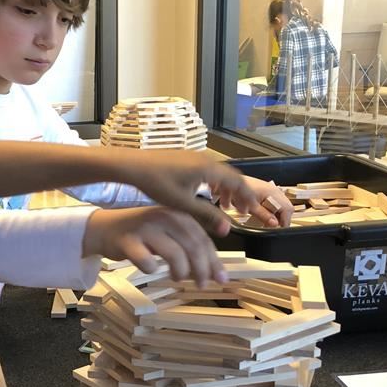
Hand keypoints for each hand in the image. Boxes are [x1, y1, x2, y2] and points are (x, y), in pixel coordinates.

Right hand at [83, 207, 226, 286]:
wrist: (105, 228)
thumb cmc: (142, 234)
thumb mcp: (168, 233)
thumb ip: (189, 247)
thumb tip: (214, 272)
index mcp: (178, 214)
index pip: (203, 239)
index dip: (214, 261)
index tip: (221, 279)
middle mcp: (164, 217)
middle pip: (192, 246)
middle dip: (201, 269)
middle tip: (202, 285)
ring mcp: (146, 228)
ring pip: (174, 253)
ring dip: (180, 271)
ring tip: (177, 277)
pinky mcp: (128, 241)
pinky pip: (147, 261)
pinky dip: (152, 269)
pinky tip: (150, 269)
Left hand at [113, 148, 259, 237]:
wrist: (134, 165)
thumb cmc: (158, 184)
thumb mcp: (184, 203)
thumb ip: (208, 215)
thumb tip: (228, 230)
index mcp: (210, 169)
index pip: (238, 182)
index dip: (248, 197)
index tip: (252, 210)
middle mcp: (207, 160)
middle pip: (232, 176)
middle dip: (239, 194)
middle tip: (242, 211)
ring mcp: (197, 157)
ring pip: (220, 173)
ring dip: (227, 189)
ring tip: (225, 205)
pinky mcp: (187, 158)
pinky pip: (209, 170)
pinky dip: (215, 183)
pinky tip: (208, 194)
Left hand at [243, 176, 291, 225]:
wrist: (233, 182)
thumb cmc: (240, 191)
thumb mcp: (252, 207)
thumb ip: (264, 215)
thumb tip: (275, 224)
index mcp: (273, 193)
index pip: (287, 209)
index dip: (285, 221)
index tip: (280, 229)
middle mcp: (275, 190)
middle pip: (287, 207)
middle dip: (283, 219)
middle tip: (274, 227)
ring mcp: (272, 190)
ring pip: (283, 205)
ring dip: (278, 215)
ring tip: (268, 222)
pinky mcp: (268, 192)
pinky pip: (277, 203)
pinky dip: (274, 210)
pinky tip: (266, 215)